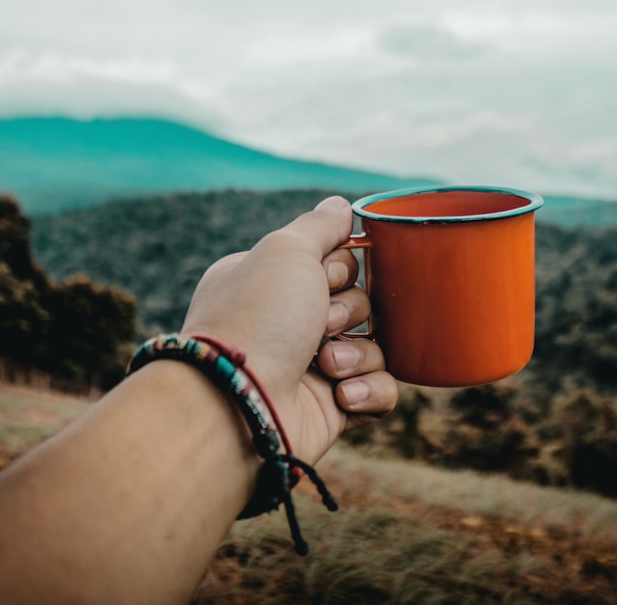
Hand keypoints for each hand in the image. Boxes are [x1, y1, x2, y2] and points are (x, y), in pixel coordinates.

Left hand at [181, 196, 397, 463]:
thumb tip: (341, 205)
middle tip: (320, 325)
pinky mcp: (331, 410)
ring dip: (357, 353)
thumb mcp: (286, 251)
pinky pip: (379, 391)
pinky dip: (368, 391)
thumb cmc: (257, 318)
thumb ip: (320, 226)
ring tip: (326, 366)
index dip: (340, 269)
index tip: (322, 278)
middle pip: (360, 304)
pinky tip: (341, 395)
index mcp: (272, 284)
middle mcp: (288, 325)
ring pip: (374, 347)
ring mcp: (310, 369)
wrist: (237, 402)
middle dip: (348, 313)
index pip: (335, 263)